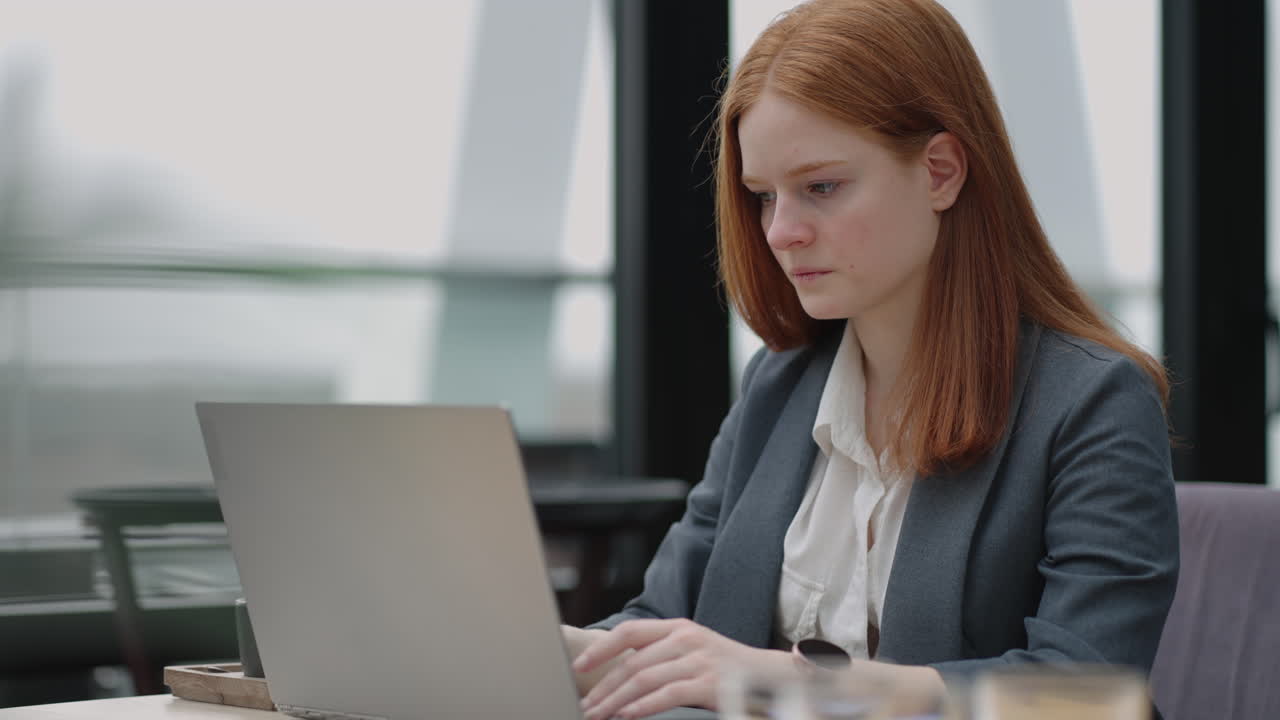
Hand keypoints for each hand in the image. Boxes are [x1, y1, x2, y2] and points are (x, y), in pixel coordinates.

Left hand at [572, 618, 789, 719]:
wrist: (771, 677)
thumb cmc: (726, 668)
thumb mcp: (693, 650)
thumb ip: (661, 653)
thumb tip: (619, 671)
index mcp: (678, 627)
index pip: (630, 632)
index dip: (601, 649)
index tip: (578, 667)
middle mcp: (687, 639)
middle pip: (632, 662)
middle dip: (603, 687)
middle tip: (585, 706)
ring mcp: (699, 660)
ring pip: (644, 680)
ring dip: (615, 702)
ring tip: (598, 716)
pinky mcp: (710, 684)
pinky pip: (667, 695)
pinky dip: (642, 707)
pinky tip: (627, 716)